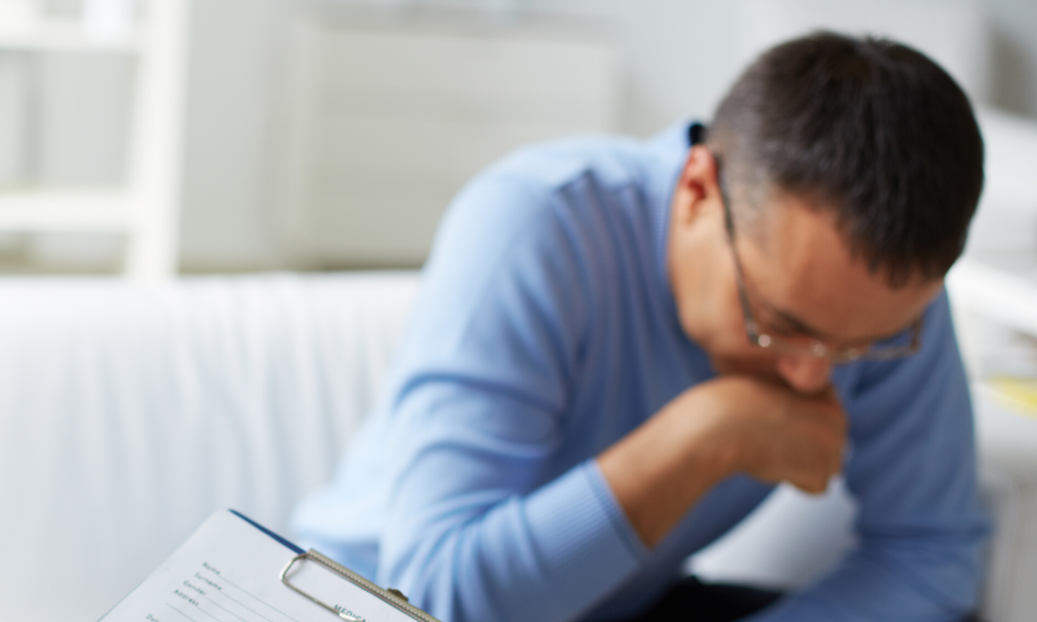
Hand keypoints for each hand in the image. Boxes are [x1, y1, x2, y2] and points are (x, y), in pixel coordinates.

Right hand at [598, 374, 846, 546]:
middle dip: (795, 450)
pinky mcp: (825, 457)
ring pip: (820, 465)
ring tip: (759, 448)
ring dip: (793, 465)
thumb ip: (770, 399)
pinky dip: (792, 479)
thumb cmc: (711, 412)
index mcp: (808, 380)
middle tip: (760, 439)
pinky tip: (765, 462)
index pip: (817, 416)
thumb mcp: (743, 392)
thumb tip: (783, 413)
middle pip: (825, 445)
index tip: (762, 424)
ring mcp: (831, 430)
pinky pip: (814, 483)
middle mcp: (828, 402)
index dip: (788, 428)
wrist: (703, 429)